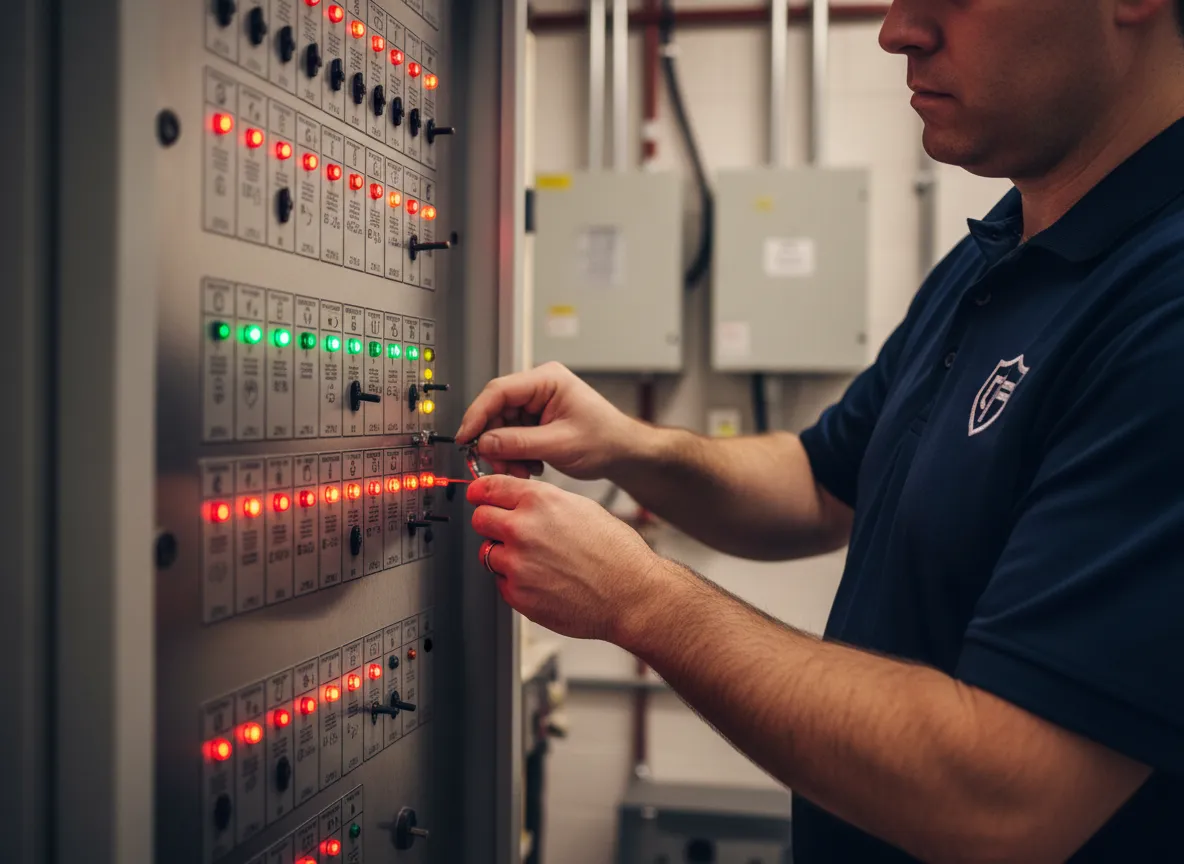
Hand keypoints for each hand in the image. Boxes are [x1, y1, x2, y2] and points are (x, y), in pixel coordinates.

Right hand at [456, 361, 638, 480]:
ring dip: (505, 453)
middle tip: (498, 465)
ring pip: (501, 428)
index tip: (466, 438)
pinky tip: (530, 466)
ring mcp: (537, 405)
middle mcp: (539, 388)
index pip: (499, 391)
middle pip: (496, 411)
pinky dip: (515, 455)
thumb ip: (518, 443)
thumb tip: (484, 442)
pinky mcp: (536, 422)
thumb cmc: (605, 440)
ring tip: (521, 471)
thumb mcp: (559, 444)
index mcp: (547, 380)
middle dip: (494, 442)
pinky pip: (512, 437)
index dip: (477, 415)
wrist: (623, 453)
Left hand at [468, 474, 666, 640]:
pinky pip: (501, 582)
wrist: (630, 595)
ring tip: (537, 561)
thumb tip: (519, 501)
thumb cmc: (616, 553)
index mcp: (539, 502)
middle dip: (491, 523)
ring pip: (487, 552)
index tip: (479, 496)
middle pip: (479, 518)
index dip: (482, 492)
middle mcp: (522, 529)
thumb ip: (543, 502)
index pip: (488, 488)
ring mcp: (517, 564)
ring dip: (504, 555)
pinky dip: (515, 582)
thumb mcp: (581, 508)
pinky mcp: (517, 594)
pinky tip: (543, 580)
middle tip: (509, 531)